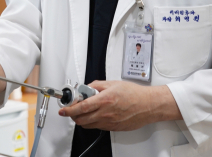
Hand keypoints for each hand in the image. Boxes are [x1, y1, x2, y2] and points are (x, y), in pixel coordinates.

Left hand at [58, 81, 181, 130]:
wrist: (148, 105)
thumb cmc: (134, 94)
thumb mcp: (112, 83)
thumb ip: (96, 85)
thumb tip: (86, 88)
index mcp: (104, 100)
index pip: (81, 107)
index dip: (69, 109)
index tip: (63, 109)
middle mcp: (105, 113)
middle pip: (81, 119)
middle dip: (73, 116)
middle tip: (71, 110)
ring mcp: (109, 123)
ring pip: (88, 125)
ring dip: (82, 119)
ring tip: (84, 112)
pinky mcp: (113, 128)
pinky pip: (98, 127)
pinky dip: (93, 122)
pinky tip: (96, 115)